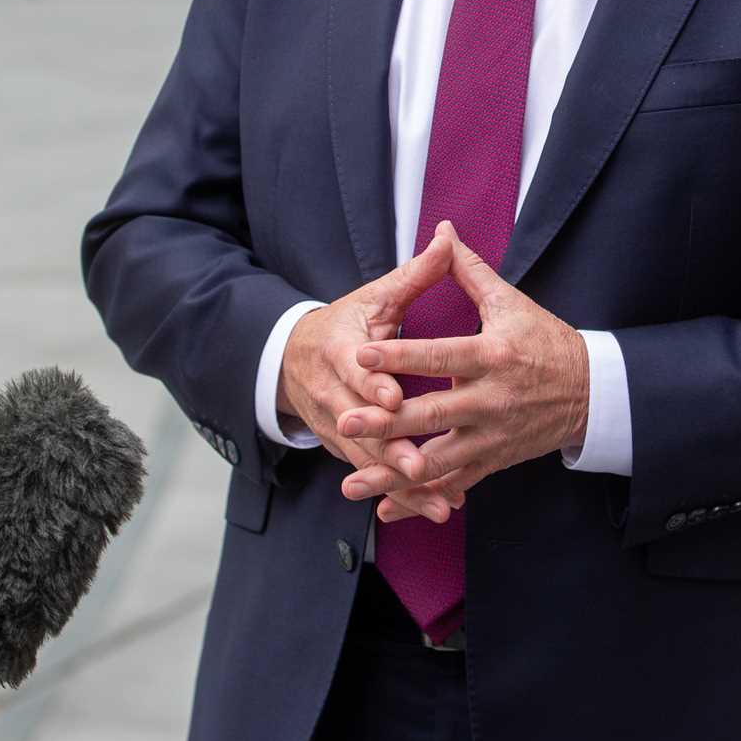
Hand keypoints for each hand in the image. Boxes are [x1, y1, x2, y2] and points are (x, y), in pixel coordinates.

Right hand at [278, 233, 463, 523]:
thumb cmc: (348, 323)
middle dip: (390, 447)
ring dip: (400, 483)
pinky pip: (374, 474)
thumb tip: (447, 236)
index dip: (373, 385)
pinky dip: (402, 493)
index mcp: (339, 349)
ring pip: (367, 458)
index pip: (355, 369)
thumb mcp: (375, 296)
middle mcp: (332, 393)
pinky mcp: (345, 448)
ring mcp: (336, 425)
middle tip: (422, 464)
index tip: (395, 398)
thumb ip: (415, 274)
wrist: (294, 359)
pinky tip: (436, 504)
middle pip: (360, 425)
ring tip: (437, 498)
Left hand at [335, 222, 589, 520]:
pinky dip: (418, 499)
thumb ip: (469, 270)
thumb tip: (442, 231)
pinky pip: (452, 484)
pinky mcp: (493, 460)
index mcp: (492, 355)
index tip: (362, 353)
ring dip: (392, 474)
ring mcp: (491, 436)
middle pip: (431, 414)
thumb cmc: (545, 340)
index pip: (440, 354)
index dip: (401, 356)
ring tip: (351, 482)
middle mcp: (490, 399)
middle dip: (386, 421)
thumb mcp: (510, 302)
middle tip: (346, 420)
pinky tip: (384, 507)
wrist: (591, 391)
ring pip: (436, 461)